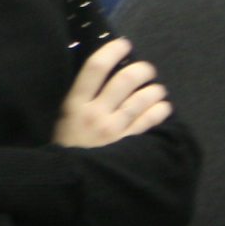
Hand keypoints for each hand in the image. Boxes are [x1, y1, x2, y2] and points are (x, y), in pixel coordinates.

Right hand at [54, 38, 170, 148]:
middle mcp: (95, 114)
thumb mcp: (62, 119)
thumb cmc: (65, 146)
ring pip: (142, 99)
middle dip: (141, 69)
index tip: (123, 44)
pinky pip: (150, 120)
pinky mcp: (127, 144)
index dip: (112, 51)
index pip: (95, 68)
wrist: (68, 181)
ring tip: (156, 90)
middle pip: (125, 80)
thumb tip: (105, 73)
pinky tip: (162, 107)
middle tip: (146, 70)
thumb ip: (80, 99)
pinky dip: (160, 110)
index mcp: (74, 105)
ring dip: (154, 90)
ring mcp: (113, 130)